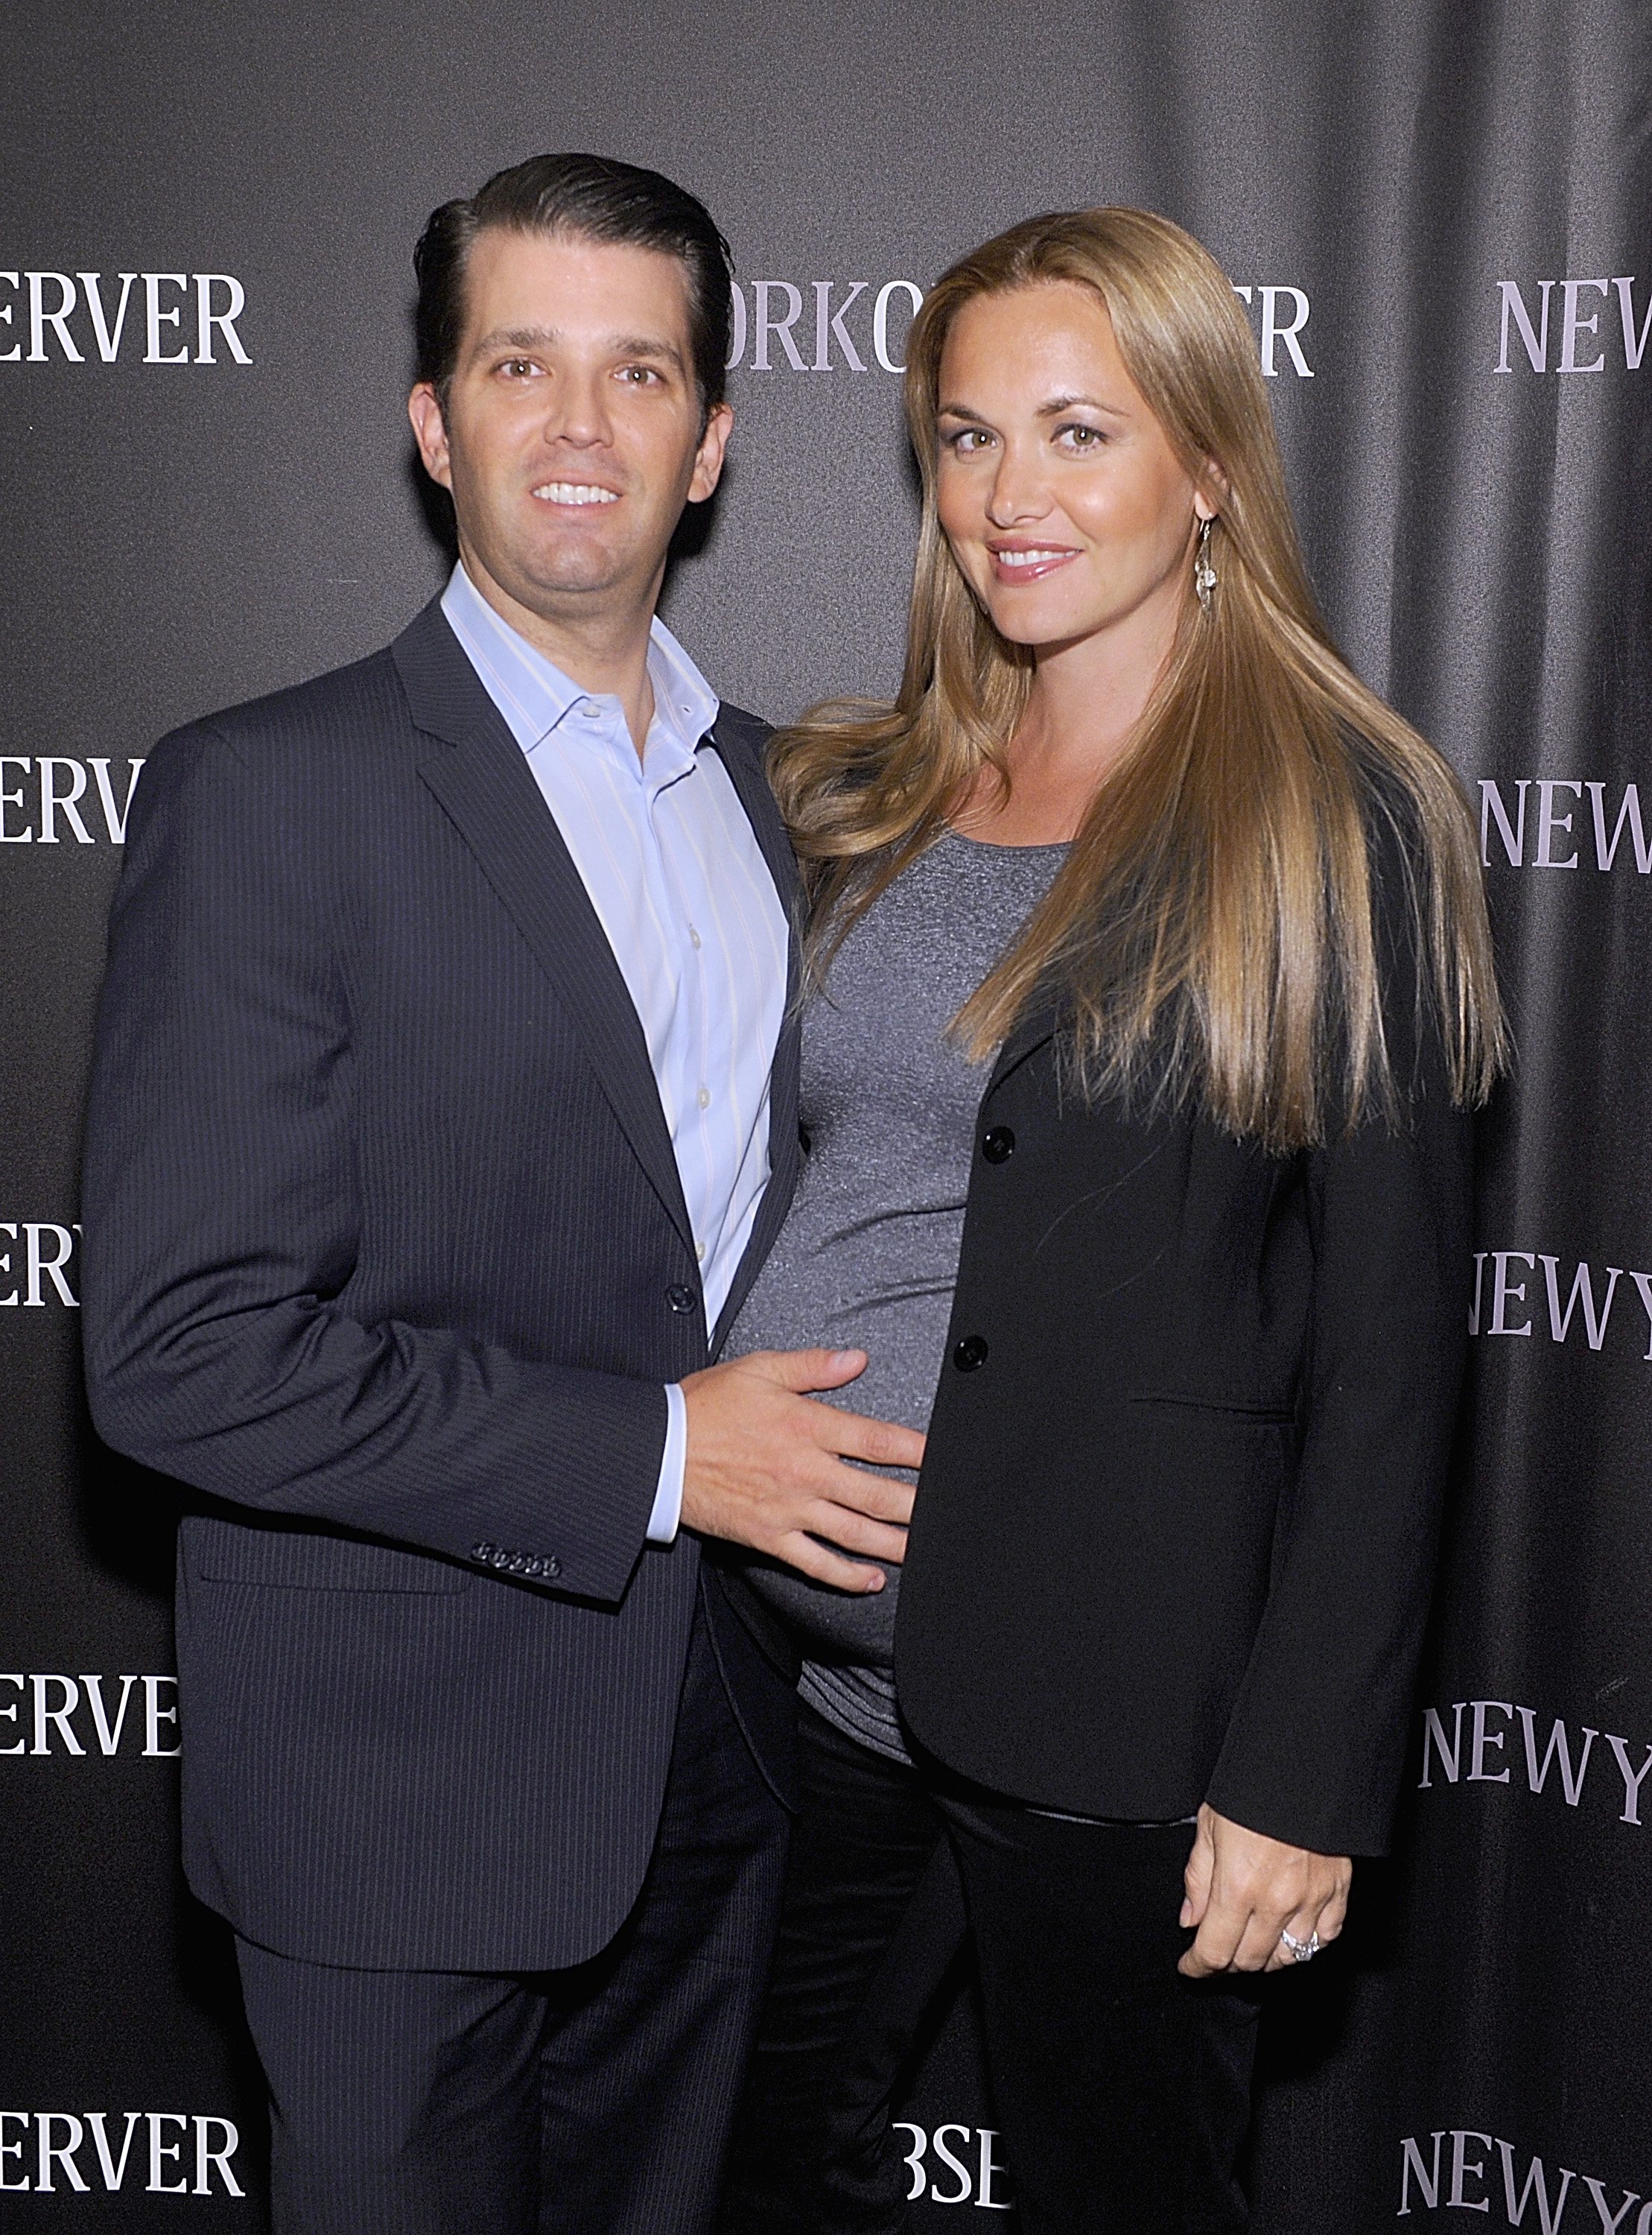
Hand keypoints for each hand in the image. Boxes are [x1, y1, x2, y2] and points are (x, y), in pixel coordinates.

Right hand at [679, 1348, 924, 1593]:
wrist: (658, 1450)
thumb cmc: (705, 1407)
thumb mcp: (759, 1369)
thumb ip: (812, 1365)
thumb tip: (856, 1359)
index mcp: (806, 1426)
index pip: (876, 1440)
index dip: (917, 1450)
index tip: (943, 1458)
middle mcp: (805, 1471)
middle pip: (876, 1494)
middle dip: (917, 1506)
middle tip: (946, 1512)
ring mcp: (789, 1508)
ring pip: (855, 1533)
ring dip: (895, 1544)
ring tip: (923, 1548)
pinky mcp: (769, 1536)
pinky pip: (816, 1562)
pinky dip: (847, 1575)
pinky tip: (871, 1579)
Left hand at [1177, 1803, 1351, 1976]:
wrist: (1303, 1766)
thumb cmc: (1252, 1789)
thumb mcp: (1209, 1825)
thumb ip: (1197, 1878)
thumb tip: (1190, 1919)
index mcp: (1237, 1885)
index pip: (1214, 1951)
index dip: (1197, 1966)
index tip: (1190, 1966)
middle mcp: (1275, 1901)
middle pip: (1249, 1961)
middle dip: (1227, 1963)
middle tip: (1217, 1951)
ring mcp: (1311, 1900)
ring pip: (1288, 1957)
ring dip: (1265, 1958)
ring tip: (1251, 1942)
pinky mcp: (1338, 1892)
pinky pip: (1324, 1938)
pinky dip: (1306, 1944)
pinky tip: (1290, 1934)